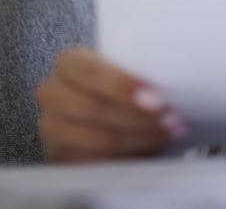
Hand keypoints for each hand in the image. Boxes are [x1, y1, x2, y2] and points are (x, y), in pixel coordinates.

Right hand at [36, 47, 184, 162]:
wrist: (93, 106)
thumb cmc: (116, 83)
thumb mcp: (122, 67)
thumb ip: (138, 71)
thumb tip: (174, 87)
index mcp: (69, 63)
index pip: (92, 73)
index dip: (124, 86)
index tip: (158, 99)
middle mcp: (52, 93)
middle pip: (95, 109)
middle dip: (140, 118)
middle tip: (174, 121)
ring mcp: (52, 128)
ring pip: (97, 139)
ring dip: (139, 139)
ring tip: (167, 136)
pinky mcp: (60, 157)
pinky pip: (95, 163)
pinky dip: (127, 158)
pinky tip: (149, 152)